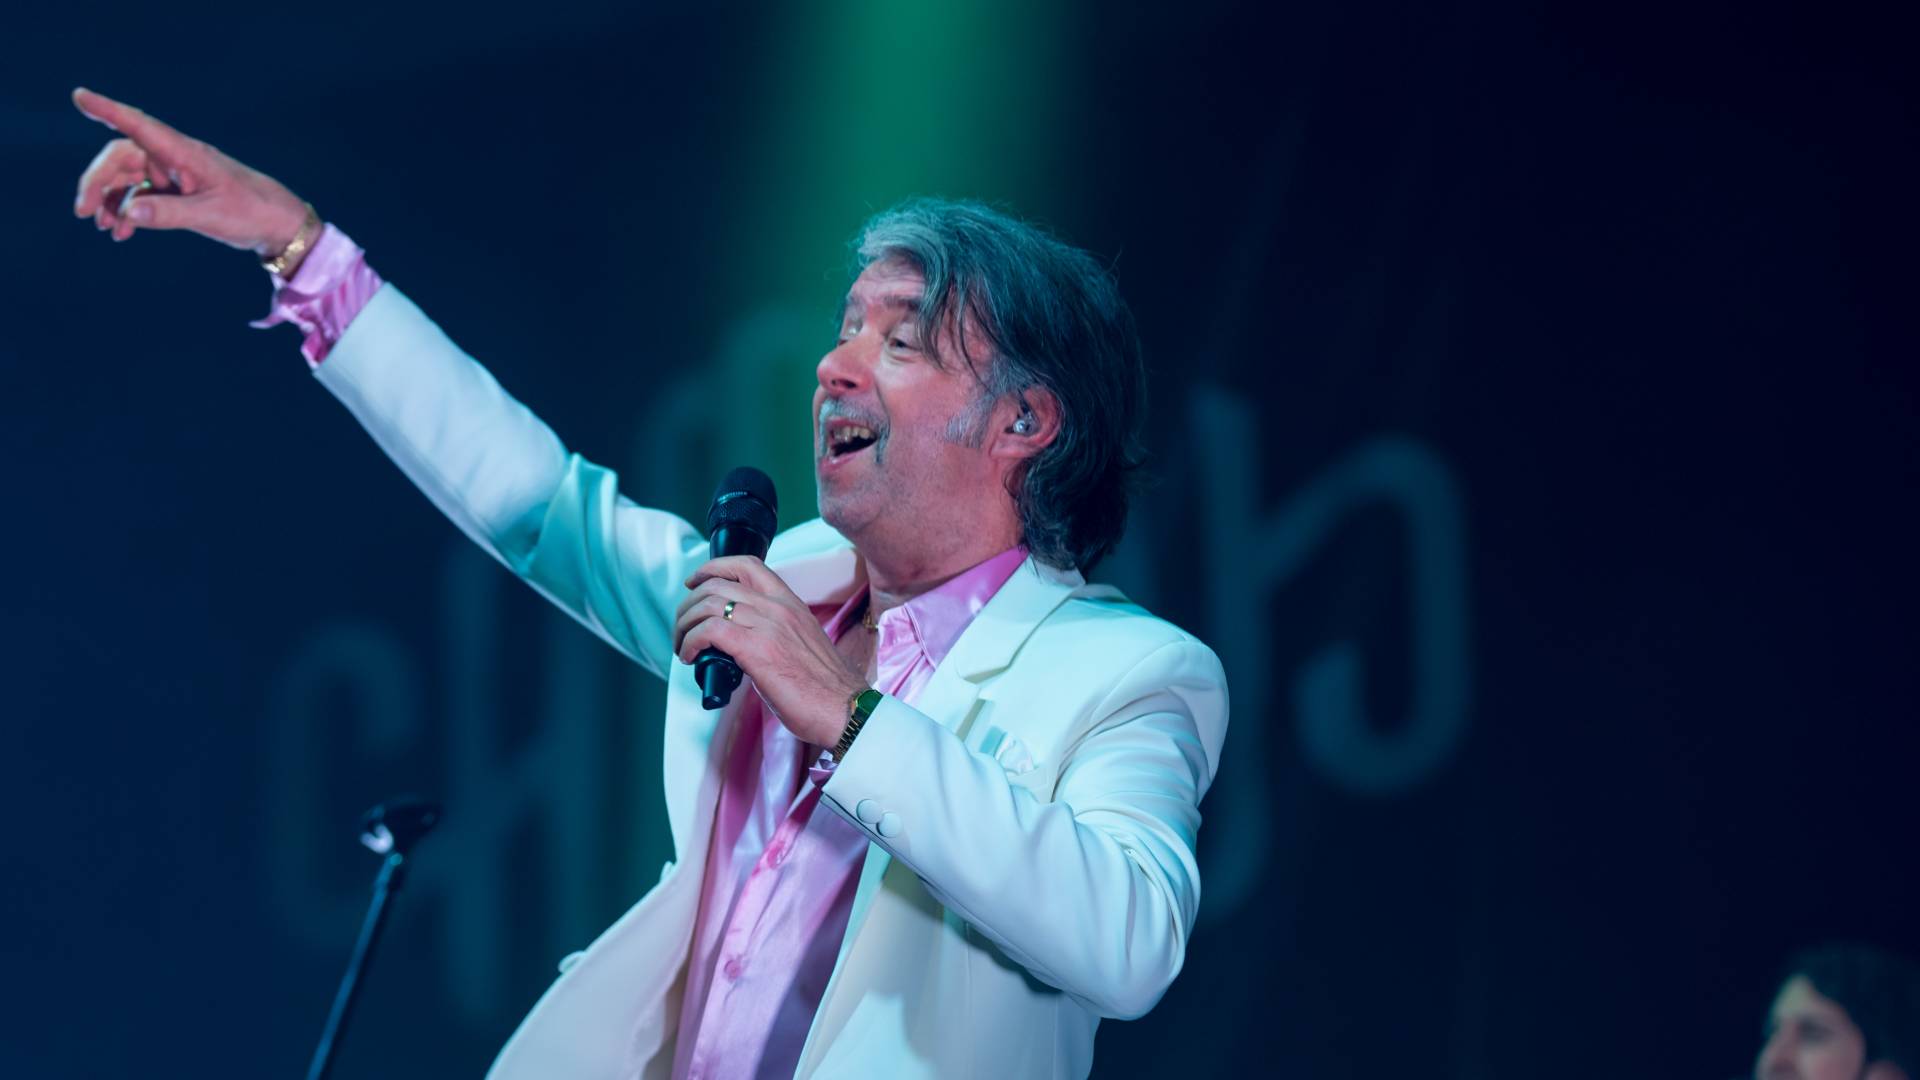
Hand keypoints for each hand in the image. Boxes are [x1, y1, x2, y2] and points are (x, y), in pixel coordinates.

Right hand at [69, 87, 310, 257]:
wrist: (281, 225)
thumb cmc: (252, 213)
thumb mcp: (211, 215)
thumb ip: (169, 213)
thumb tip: (128, 211)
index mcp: (185, 153)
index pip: (139, 126)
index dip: (108, 110)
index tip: (79, 96)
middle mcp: (176, 158)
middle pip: (122, 157)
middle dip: (98, 182)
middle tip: (83, 212)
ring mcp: (176, 174)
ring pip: (128, 179)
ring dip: (112, 200)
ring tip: (106, 228)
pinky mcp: (179, 191)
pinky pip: (143, 195)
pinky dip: (129, 211)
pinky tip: (122, 232)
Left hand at [674, 556, 867, 746]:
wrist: (844, 709)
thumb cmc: (823, 687)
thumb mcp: (800, 643)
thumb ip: (772, 632)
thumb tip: (737, 644)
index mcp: (790, 602)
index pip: (746, 565)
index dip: (712, 568)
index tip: (695, 583)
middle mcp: (778, 607)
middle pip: (717, 584)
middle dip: (688, 604)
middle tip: (682, 627)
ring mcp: (768, 626)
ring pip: (708, 605)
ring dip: (684, 625)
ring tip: (682, 646)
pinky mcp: (756, 650)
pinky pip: (709, 631)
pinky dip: (690, 641)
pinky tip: (691, 657)